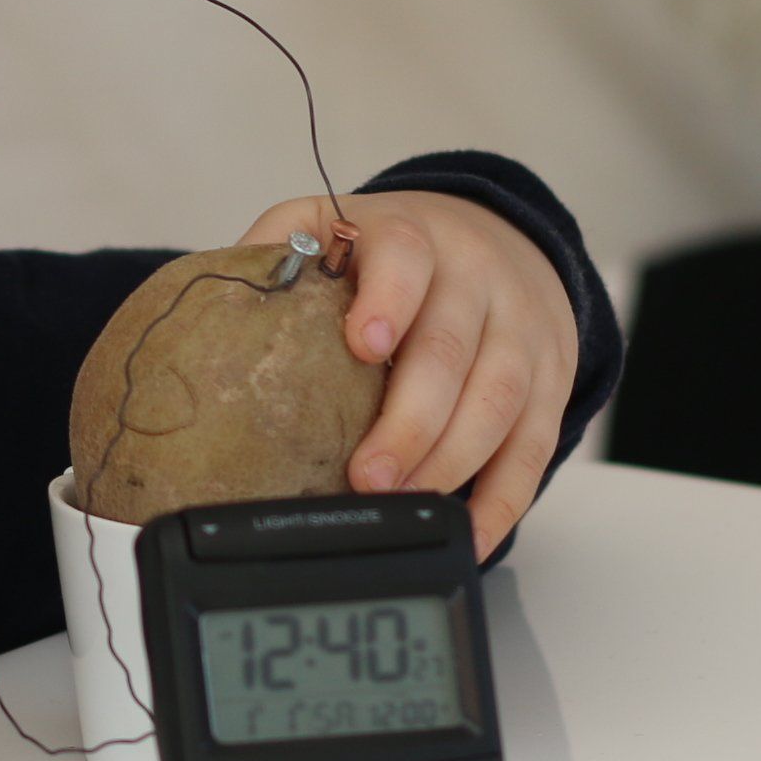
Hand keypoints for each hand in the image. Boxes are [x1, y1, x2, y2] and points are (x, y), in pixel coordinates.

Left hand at [237, 189, 579, 556]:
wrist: (499, 237)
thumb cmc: (398, 249)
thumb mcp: (333, 224)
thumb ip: (279, 252)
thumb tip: (210, 307)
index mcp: (414, 234)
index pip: (407, 256)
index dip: (389, 298)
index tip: (364, 345)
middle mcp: (478, 278)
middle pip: (454, 349)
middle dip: (412, 420)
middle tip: (368, 475)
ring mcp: (522, 330)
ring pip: (500, 400)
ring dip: (451, 462)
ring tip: (401, 504)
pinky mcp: (551, 381)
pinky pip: (535, 448)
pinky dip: (501, 500)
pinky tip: (465, 536)